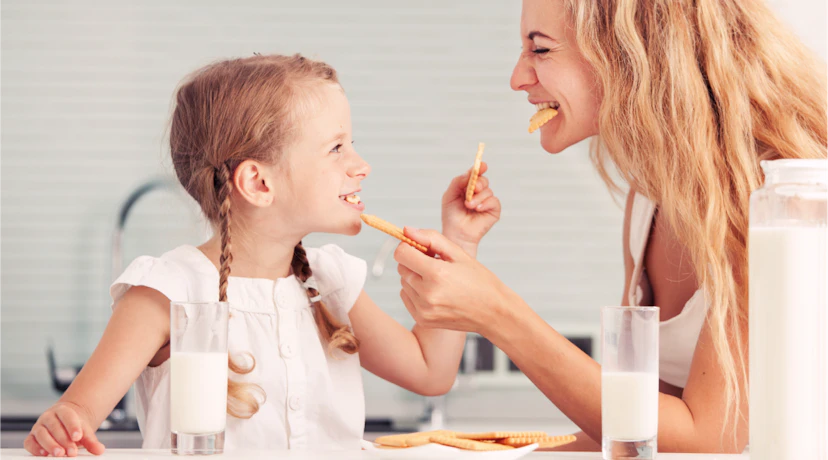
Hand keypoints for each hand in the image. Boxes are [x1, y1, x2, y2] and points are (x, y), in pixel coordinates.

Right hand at [24, 401, 105, 456]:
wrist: (64, 422)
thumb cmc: (73, 427)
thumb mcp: (84, 431)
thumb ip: (91, 440)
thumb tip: (99, 450)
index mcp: (63, 410)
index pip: (67, 416)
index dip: (72, 426)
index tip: (78, 437)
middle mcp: (49, 417)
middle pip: (55, 427)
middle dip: (64, 441)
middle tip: (72, 452)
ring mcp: (38, 426)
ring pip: (41, 434)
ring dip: (50, 445)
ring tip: (59, 454)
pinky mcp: (31, 437)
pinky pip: (30, 442)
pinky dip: (35, 448)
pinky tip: (43, 454)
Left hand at [394, 227, 510, 334]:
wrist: (493, 312)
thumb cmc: (479, 282)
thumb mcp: (459, 253)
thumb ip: (431, 238)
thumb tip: (406, 230)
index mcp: (437, 274)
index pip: (402, 253)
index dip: (409, 246)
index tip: (421, 248)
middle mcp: (427, 294)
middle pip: (401, 268)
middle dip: (413, 261)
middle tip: (434, 263)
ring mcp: (423, 310)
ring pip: (403, 283)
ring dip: (415, 277)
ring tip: (438, 279)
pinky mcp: (422, 320)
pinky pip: (406, 297)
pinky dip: (415, 291)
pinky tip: (435, 291)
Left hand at [441, 162, 500, 256]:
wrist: (456, 234)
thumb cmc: (451, 216)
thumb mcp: (450, 195)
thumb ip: (458, 182)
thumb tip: (469, 174)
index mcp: (468, 187)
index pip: (475, 174)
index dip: (479, 168)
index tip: (482, 165)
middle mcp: (479, 192)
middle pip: (483, 180)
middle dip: (478, 183)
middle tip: (472, 189)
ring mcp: (487, 201)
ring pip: (488, 191)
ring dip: (477, 197)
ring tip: (469, 206)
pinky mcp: (494, 210)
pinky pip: (494, 201)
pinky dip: (485, 203)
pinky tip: (477, 209)